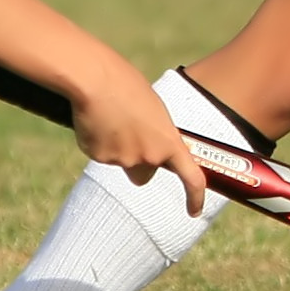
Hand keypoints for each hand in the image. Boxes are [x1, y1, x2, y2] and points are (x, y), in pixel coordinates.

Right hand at [67, 59, 208, 216]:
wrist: (94, 78)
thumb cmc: (126, 84)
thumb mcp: (153, 109)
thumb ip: (156, 133)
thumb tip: (148, 143)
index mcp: (169, 142)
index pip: (192, 178)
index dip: (195, 197)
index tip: (195, 211)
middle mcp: (148, 157)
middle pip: (143, 174)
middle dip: (137, 162)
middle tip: (128, 135)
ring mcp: (122, 160)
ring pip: (119, 161)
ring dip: (114, 145)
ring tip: (109, 115)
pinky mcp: (98, 156)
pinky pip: (99, 152)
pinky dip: (97, 140)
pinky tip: (94, 118)